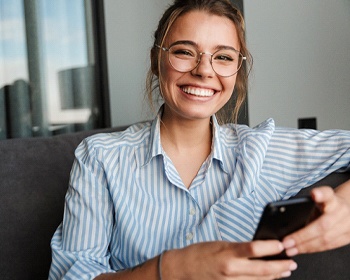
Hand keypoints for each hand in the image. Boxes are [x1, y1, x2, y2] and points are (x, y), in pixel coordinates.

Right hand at [161, 240, 296, 279]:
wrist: (183, 269)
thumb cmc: (200, 253)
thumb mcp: (220, 244)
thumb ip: (239, 248)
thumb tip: (259, 249)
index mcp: (227, 253)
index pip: (254, 249)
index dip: (271, 248)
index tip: (282, 245)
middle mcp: (230, 269)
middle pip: (262, 270)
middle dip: (280, 266)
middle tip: (291, 262)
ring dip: (275, 276)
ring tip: (285, 271)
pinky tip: (270, 279)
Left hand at [283, 184, 349, 255]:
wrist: (346, 209)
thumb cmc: (326, 205)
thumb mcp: (317, 200)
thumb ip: (306, 206)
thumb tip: (285, 221)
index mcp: (332, 199)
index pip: (328, 194)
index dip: (321, 194)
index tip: (315, 194)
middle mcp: (341, 211)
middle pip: (322, 225)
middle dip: (302, 236)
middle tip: (287, 242)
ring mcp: (347, 225)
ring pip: (326, 239)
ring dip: (305, 246)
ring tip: (290, 250)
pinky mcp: (348, 237)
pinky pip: (329, 246)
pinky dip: (312, 249)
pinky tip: (301, 250)